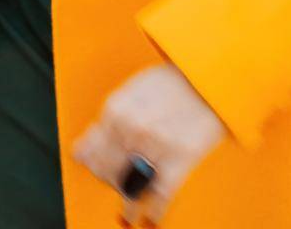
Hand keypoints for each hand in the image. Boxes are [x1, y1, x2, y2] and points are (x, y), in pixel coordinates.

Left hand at [71, 62, 227, 224]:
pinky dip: (154, 212)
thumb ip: (106, 121)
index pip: (91, 153)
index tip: (99, 172)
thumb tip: (80, 151)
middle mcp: (132, 128)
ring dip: (128, 200)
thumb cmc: (172, 82)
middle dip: (111, 182)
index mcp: (116, 109)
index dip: (95, 167)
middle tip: (118, 184)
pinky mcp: (181, 158)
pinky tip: (152, 216)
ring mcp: (156, 144)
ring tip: (129, 210)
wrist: (210, 76)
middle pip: (108, 172)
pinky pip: (160, 197)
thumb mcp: (133, 91)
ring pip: (129, 187)